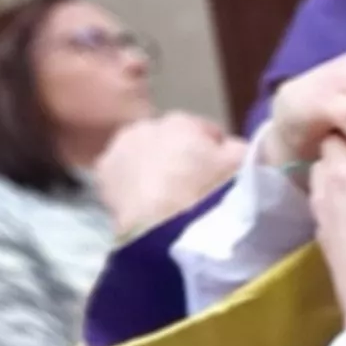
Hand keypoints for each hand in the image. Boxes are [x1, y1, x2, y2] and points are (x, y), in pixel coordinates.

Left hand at [88, 111, 245, 236]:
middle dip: (178, 156)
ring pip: (142, 155)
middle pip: (168, 141)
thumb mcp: (244, 165)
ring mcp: (118, 148)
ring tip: (166, 197)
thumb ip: (239, 149)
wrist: (165, 224)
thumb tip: (230, 147)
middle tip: (193, 185)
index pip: (204, 131)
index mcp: (182, 121)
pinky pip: (122, 175)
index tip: (222, 171)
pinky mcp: (101, 174)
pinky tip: (143, 203)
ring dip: (151, 168)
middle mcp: (145, 126)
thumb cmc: (209, 190)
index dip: (216, 151)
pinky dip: (131, 185)